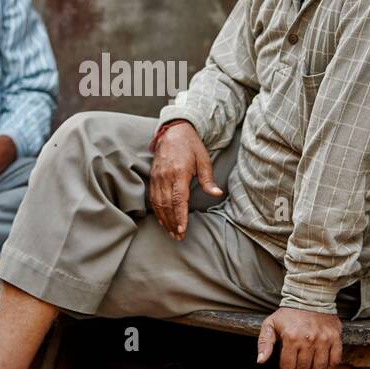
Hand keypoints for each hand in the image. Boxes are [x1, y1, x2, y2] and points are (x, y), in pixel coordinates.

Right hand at [149, 120, 222, 240]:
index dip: (179, 216)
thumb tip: (217, 194)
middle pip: (167, 205)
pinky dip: (157, 210)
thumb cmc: (191, 146)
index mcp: (179, 172)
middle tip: (177, 237)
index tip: (181, 230)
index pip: (178, 199)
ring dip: (164, 220)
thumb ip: (208, 179)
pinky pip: (153, 197)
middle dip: (172, 223)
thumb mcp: (204, 160)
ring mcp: (157, 177)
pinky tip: (162, 219)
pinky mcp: (153, 177)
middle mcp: (166, 176)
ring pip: (158, 203)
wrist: (173, 132)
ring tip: (170, 232)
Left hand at [256, 307, 342, 368]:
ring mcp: (323, 339)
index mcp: (291, 337)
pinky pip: (335, 360)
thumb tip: (261, 361)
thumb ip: (264, 343)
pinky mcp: (335, 338)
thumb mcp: (270, 324)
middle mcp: (308, 340)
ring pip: (319, 367)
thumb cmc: (289, 314)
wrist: (310, 298)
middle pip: (303, 368)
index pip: (288, 365)